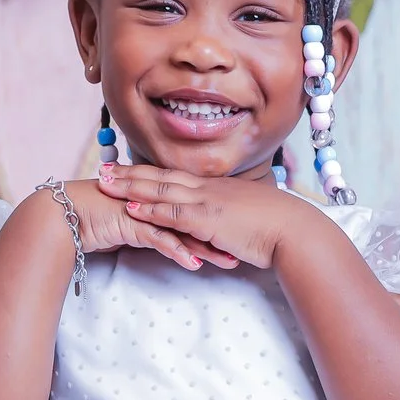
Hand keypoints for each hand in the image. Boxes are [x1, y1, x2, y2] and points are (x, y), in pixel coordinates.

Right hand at [62, 178, 239, 271]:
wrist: (64, 216)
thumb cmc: (97, 220)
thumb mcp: (133, 224)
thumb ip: (153, 228)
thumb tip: (170, 238)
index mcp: (159, 200)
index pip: (195, 211)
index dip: (219, 224)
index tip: (243, 236)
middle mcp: (155, 203)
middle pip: (196, 219)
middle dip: (223, 235)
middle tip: (249, 249)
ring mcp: (144, 212)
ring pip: (183, 230)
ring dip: (208, 247)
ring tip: (230, 263)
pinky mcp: (131, 224)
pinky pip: (159, 240)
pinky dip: (178, 252)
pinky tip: (194, 264)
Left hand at [93, 164, 304, 268]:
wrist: (295, 231)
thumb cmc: (278, 227)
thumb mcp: (248, 215)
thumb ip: (229, 216)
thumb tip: (220, 225)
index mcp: (218, 187)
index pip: (176, 176)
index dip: (149, 172)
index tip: (127, 169)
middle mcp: (209, 188)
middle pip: (162, 176)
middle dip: (130, 173)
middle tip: (104, 169)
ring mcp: (208, 201)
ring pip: (162, 190)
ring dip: (131, 186)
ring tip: (105, 184)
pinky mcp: (209, 219)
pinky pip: (174, 212)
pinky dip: (151, 209)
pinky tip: (131, 208)